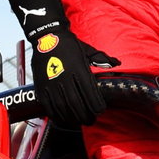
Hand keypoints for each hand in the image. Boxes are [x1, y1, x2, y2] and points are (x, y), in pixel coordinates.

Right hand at [8, 0, 118, 126]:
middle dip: (85, 115)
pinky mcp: (41, 86)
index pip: (90, 93)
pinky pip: (48, 105)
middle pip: (77, 104)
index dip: (96, 106)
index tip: (100, 110)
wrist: (46, 36)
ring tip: (78, 121)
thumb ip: (102, 58)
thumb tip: (117, 62)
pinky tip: (62, 118)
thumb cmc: (68, 44)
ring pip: (63, 107)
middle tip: (90, 120)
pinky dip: (56, 114)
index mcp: (79, 69)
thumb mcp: (87, 50)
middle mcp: (65, 78)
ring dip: (72, 118)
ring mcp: (51, 83)